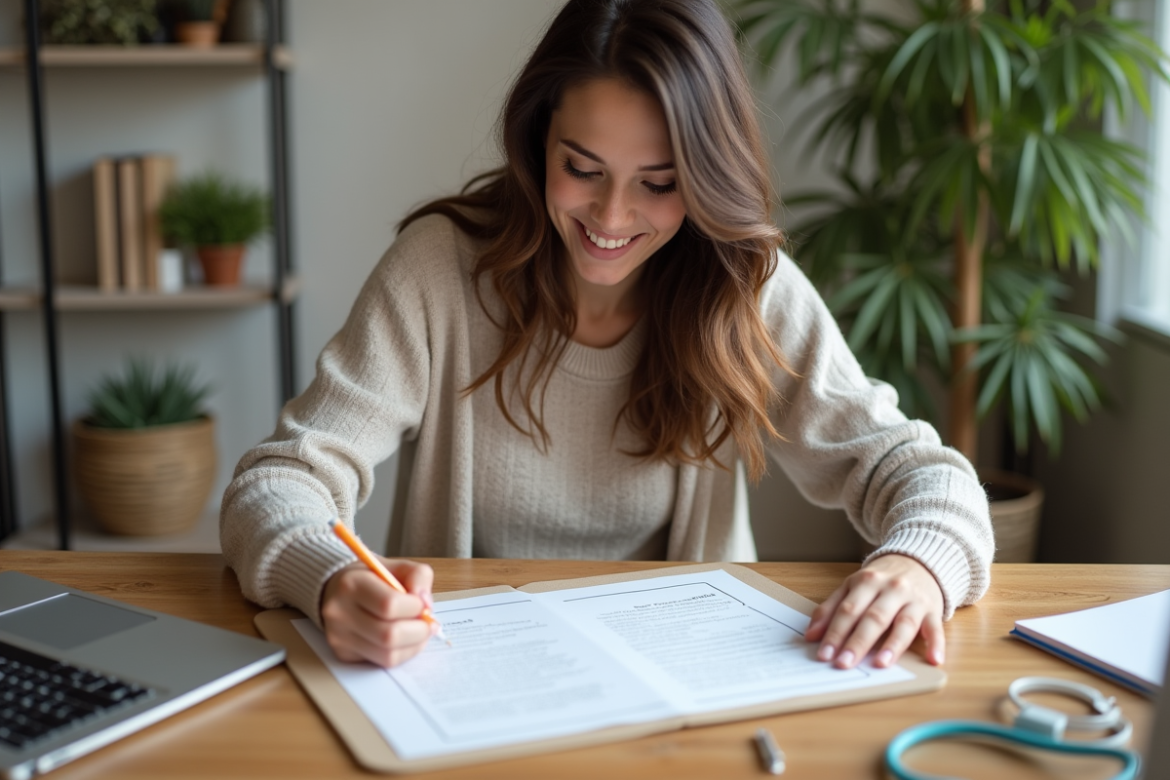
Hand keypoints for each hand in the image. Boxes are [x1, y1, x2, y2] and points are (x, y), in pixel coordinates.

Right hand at [320, 558, 435, 667]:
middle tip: (428, 624)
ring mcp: (339, 637)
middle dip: (419, 631)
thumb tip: (426, 604)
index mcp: (351, 584)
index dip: (415, 607)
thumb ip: (418, 576)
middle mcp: (339, 612)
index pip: (389, 605)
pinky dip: (402, 653)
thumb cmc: (372, 578)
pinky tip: (405, 640)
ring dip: (414, 645)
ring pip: (388, 655)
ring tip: (419, 632)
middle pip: (389, 635)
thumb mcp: (396, 565)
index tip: (422, 603)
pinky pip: (382, 662)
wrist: (337, 589)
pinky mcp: (344, 654)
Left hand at [804, 553, 944, 669]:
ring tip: (880, 664)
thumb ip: (831, 608)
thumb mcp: (852, 586)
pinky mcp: (933, 610)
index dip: (834, 633)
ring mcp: (914, 600)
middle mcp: (891, 590)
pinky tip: (933, 660)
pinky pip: (935, 628)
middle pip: (873, 618)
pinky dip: (936, 644)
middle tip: (843, 663)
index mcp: (867, 582)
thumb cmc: (881, 580)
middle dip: (857, 642)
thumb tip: (811, 635)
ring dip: (892, 646)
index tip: (824, 654)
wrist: (919, 560)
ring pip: (903, 624)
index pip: (848, 610)